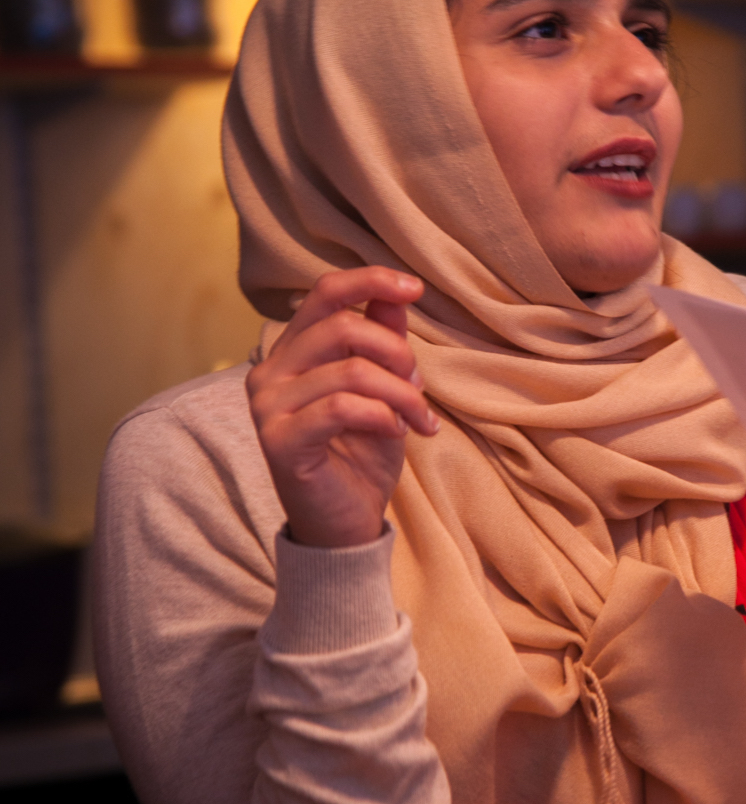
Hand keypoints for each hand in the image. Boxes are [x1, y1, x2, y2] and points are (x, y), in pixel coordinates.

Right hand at [246, 267, 438, 548]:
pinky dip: (382, 417)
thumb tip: (398, 294)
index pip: (325, 293)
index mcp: (292, 351)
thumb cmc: (363, 454)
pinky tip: (397, 433)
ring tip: (419, 419)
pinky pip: (341, 408)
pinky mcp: (277, 440)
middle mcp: (269, 371)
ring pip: (351, 371)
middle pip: (342, 327)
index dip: (370, 281)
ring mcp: (267, 406)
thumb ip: (384, 341)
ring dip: (401, 394)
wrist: (347, 522)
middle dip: (396, 353)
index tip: (416, 287)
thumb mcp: (384, 389)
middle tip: (420, 387)